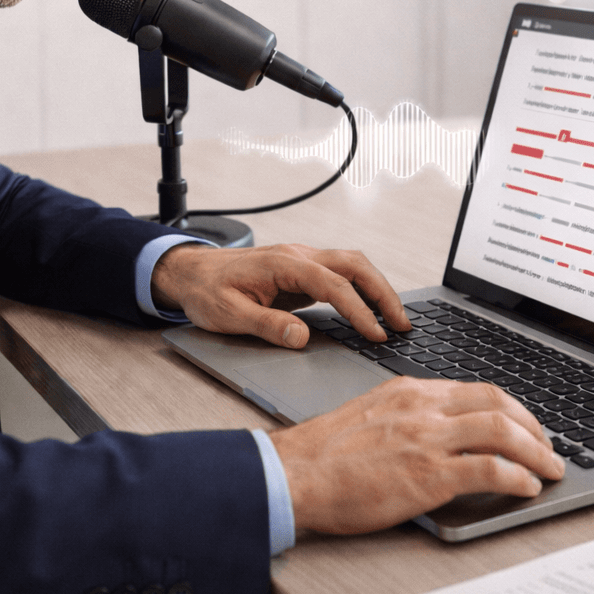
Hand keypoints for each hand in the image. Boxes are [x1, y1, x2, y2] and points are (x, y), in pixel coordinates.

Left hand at [151, 242, 410, 347]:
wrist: (190, 272)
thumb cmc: (207, 291)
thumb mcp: (230, 314)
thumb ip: (267, 325)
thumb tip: (302, 337)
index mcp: (284, 264)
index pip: (333, 285)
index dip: (358, 311)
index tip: (375, 334)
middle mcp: (299, 256)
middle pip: (355, 265)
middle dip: (383, 293)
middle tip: (403, 325)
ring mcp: (302, 261)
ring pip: (353, 265)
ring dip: (378, 289)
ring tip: (396, 320)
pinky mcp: (302, 272)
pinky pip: (342, 275)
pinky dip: (363, 290)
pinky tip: (371, 311)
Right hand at [268, 377, 564, 534]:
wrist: (294, 474)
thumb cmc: (323, 455)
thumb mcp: (371, 417)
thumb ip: (408, 417)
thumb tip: (440, 434)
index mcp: (410, 390)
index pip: (476, 390)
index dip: (511, 408)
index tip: (524, 425)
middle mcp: (423, 407)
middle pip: (499, 402)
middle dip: (533, 425)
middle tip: (547, 447)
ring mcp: (427, 438)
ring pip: (502, 430)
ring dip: (536, 451)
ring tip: (549, 469)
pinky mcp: (427, 474)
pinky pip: (489, 469)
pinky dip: (517, 477)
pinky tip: (526, 487)